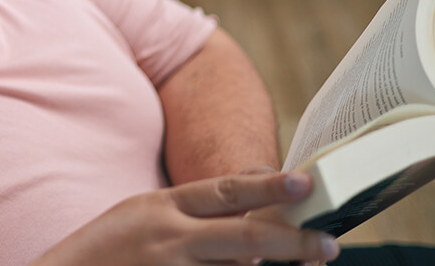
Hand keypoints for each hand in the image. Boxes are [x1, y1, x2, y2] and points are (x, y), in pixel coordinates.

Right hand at [31, 171, 339, 265]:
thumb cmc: (105, 250)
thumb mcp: (141, 215)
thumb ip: (188, 214)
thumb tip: (250, 215)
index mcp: (161, 206)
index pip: (225, 192)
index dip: (269, 188)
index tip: (305, 184)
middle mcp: (168, 238)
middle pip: (244, 238)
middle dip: (292, 243)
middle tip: (329, 244)